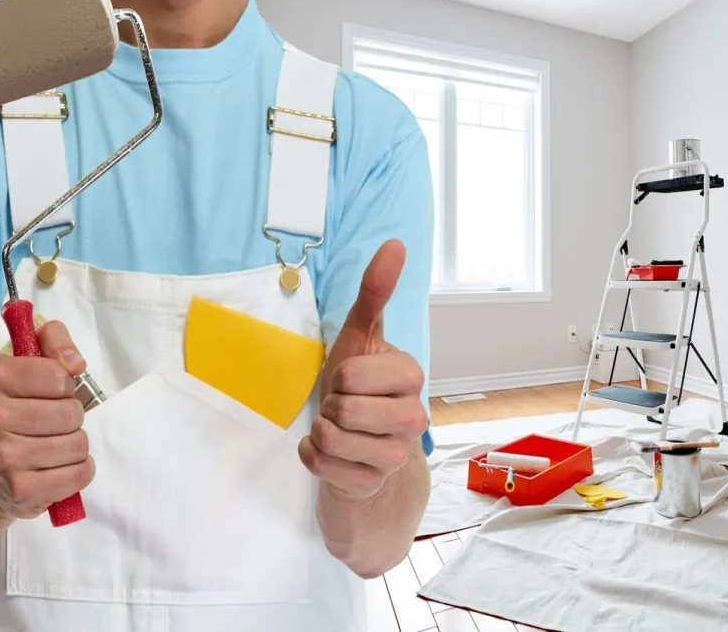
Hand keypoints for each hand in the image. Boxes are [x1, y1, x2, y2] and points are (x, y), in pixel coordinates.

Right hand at [0, 321, 94, 518]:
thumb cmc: (15, 407)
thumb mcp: (29, 360)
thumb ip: (54, 339)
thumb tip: (75, 363)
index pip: (60, 376)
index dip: (64, 385)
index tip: (48, 393)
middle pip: (71, 413)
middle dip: (71, 417)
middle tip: (50, 424)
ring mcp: (3, 456)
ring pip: (78, 444)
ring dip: (75, 445)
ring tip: (52, 446)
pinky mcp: (20, 489)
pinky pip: (80, 473)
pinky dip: (78, 471)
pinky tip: (55, 468)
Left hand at [299, 239, 427, 499]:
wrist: (359, 445)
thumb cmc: (357, 386)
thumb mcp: (360, 336)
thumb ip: (376, 292)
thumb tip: (395, 243)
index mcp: (412, 376)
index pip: (351, 374)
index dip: (339, 377)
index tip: (350, 381)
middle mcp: (414, 418)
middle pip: (343, 409)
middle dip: (329, 406)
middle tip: (342, 406)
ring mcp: (396, 456)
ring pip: (331, 438)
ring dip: (321, 431)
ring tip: (339, 428)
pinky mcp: (373, 483)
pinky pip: (322, 465)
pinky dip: (313, 457)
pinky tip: (331, 453)